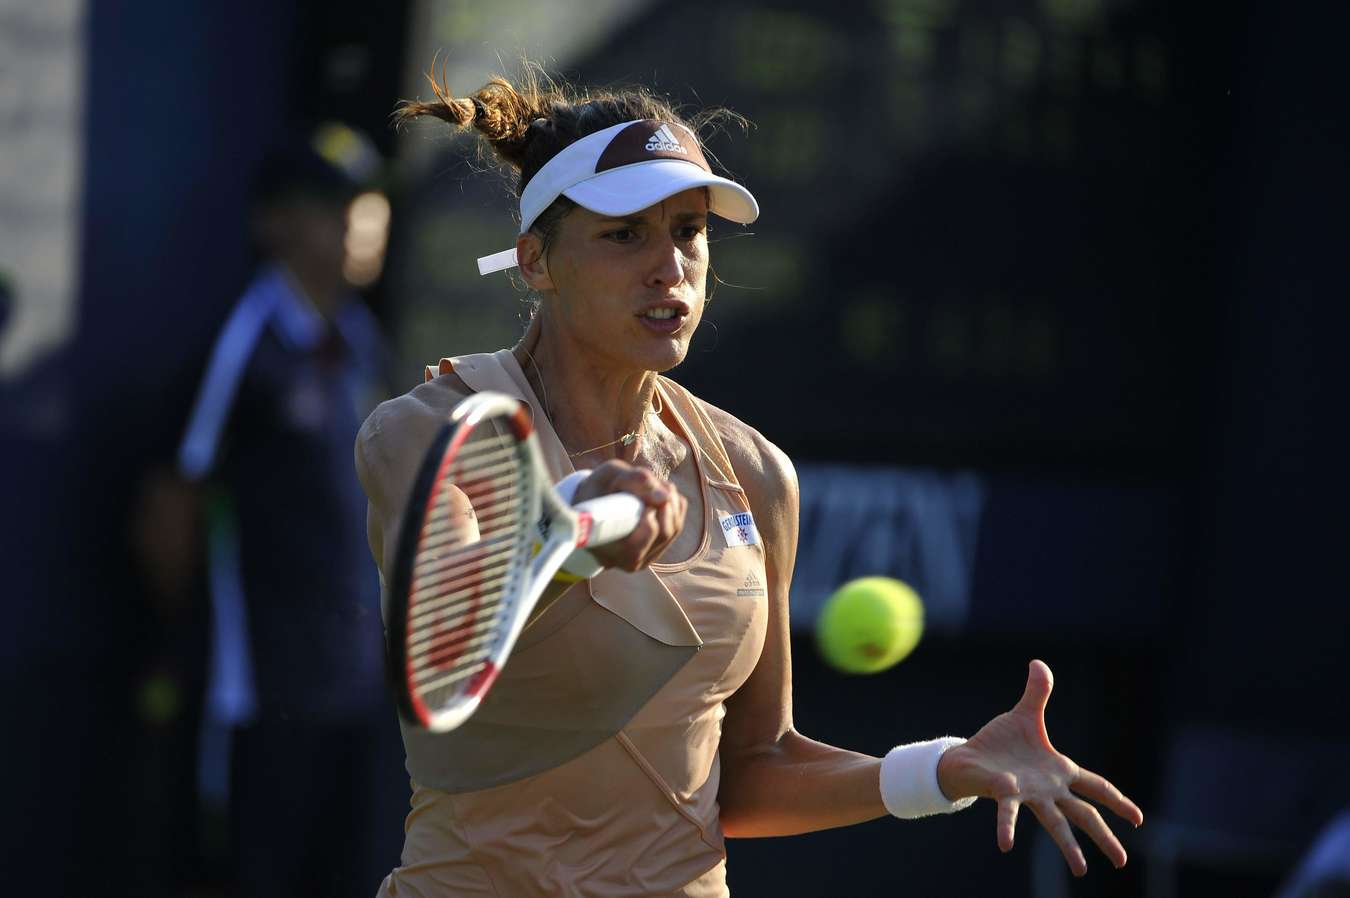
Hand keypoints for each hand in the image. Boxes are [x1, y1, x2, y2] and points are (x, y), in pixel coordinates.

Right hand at [572, 460, 686, 571]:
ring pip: (674, 528)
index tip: (643, 501)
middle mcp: (629, 561)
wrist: (594, 502)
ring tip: (654, 486)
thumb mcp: (609, 476)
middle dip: (663, 504)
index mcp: (607, 551)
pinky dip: (674, 504)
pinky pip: (678, 523)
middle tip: (652, 485)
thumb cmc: (598, 489)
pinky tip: (658, 495)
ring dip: (670, 501)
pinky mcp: (660, 547)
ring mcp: (647, 556)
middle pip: (662, 533)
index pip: (636, 546)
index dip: (646, 520)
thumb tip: (664, 497)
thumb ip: (634, 480)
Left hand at [936, 660, 1143, 876]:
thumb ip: (1037, 692)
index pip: (1096, 786)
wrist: (968, 756)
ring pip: (1054, 823)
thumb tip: (1039, 663)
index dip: (1118, 800)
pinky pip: (1007, 811)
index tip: (1139, 819)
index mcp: (1060, 771)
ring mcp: (1028, 795)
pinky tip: (1005, 843)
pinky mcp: (1003, 794)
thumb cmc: (1000, 742)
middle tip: (1122, 863)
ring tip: (1081, 871)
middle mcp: (1048, 789)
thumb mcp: (1024, 714)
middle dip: (1105, 837)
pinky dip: (1006, 825)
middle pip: (1084, 815)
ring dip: (1067, 847)